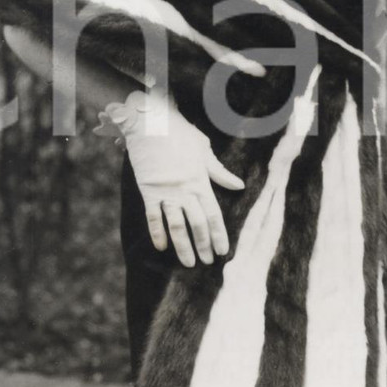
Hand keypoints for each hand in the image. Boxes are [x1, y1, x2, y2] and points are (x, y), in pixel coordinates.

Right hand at [96, 90, 244, 267]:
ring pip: (176, 225)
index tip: (223, 250)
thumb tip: (239, 185)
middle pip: (196, 224)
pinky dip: (157, 232)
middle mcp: (184, 189)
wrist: (151, 123)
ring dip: (183, 246)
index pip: (213, 213)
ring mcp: (165, 191)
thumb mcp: (204, 150)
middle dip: (203, 245)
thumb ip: (219, 172)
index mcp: (200, 180)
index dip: (219, 234)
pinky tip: (162, 247)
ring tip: (188, 263)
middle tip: (207, 262)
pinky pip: (153, 216)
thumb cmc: (180, 133)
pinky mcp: (148, 190)